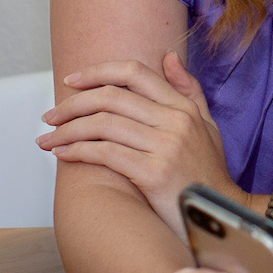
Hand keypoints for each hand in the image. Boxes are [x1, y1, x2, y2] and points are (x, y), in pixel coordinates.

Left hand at [38, 53, 245, 232]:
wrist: (223, 215)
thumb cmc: (207, 173)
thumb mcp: (206, 126)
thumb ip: (188, 90)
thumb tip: (168, 57)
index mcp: (184, 107)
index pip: (134, 72)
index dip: (98, 72)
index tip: (71, 81)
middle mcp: (175, 122)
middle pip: (111, 97)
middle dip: (72, 105)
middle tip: (50, 116)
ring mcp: (166, 147)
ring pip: (103, 124)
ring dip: (67, 130)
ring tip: (49, 139)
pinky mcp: (154, 174)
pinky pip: (105, 153)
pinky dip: (77, 151)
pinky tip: (63, 154)